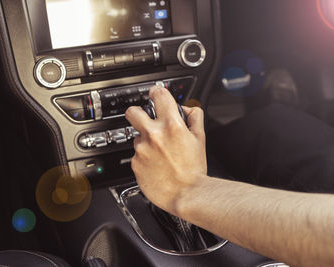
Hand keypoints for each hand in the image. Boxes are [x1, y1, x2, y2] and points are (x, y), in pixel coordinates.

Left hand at [125, 86, 207, 214]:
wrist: (186, 195)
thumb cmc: (194, 170)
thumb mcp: (200, 138)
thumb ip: (194, 117)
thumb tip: (187, 109)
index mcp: (171, 125)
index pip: (159, 95)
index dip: (157, 92)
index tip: (155, 94)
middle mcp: (153, 134)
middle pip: (133, 112)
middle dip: (137, 112)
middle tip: (144, 118)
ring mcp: (142, 149)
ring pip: (137, 137)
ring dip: (146, 141)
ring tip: (160, 154)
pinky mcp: (135, 164)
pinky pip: (136, 155)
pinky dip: (144, 158)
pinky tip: (156, 165)